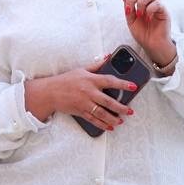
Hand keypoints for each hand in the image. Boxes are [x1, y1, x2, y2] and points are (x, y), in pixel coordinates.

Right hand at [23, 67, 138, 132]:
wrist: (50, 92)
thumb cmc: (66, 80)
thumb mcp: (81, 69)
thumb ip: (96, 65)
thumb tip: (108, 56)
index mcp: (90, 80)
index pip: (110, 81)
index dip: (123, 84)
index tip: (133, 86)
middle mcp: (88, 92)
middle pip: (108, 101)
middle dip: (121, 107)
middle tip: (130, 111)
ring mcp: (84, 103)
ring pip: (102, 113)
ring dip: (113, 118)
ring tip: (121, 121)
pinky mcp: (80, 112)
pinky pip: (93, 120)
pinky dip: (102, 124)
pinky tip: (110, 127)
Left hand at [121, 0, 174, 66]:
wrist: (152, 45)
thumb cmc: (143, 33)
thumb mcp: (130, 19)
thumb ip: (127, 6)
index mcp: (142, 1)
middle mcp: (151, 0)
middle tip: (130, 9)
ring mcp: (158, 5)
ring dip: (141, 4)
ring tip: (140, 14)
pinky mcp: (164, 11)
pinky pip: (157, 3)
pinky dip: (149, 10)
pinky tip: (148, 17)